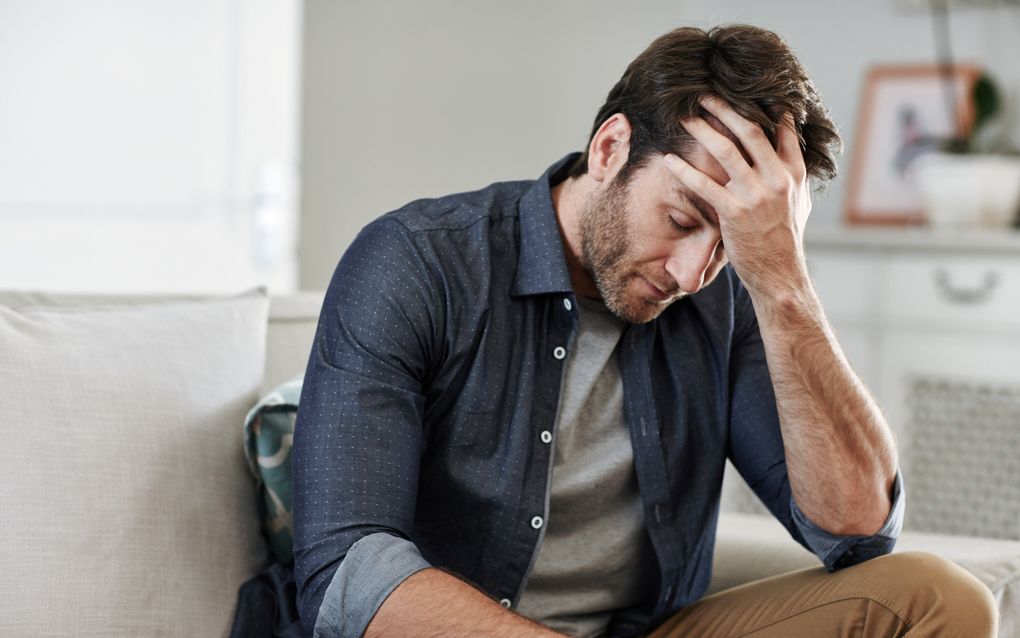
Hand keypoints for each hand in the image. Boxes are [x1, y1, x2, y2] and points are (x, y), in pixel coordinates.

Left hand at [663, 96, 811, 297]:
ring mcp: (756, 194)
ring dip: (701, 130)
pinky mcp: (734, 212)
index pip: (781, 128)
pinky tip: (669, 160)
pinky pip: (704, 184)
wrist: (780, 273)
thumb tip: (791, 153)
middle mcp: (777, 178)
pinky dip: (684, 170)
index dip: (762, 106)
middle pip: (749, 130)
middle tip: (704, 95)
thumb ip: (794, 176)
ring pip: (725, 150)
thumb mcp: (800, 203)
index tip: (743, 89)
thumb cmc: (785, 239)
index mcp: (794, 172)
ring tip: (684, 118)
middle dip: (724, 109)